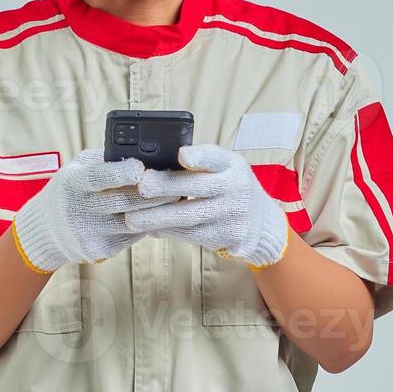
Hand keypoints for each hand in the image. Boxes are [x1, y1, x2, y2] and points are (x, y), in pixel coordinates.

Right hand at [11, 148, 181, 272]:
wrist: (47, 229)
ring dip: (158, 210)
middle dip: (153, 192)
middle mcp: (78, 210)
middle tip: (178, 182)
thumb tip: (142, 152)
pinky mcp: (101, 250)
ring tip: (178, 197)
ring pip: (133, 221)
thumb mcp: (76, 168)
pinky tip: (163, 214)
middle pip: (122, 202)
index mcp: (72, 184)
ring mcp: (90, 234)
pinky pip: (133, 236)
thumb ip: (104, 160)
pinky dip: (151, 224)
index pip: (97, 178)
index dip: (120, 173)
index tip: (142, 167)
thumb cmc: (70, 189)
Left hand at [124, 143, 288, 269]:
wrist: (261, 223)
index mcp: (233, 166)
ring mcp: (232, 216)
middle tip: (140, 188)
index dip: (199, 156)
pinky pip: (191, 236)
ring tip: (131, 219)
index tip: (182, 154)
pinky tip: (149, 229)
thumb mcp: (226, 168)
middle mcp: (236, 189)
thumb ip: (200, 163)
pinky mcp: (226, 237)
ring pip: (189, 218)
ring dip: (158, 218)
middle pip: (198, 188)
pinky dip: (168, 232)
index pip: (216, 157)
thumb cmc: (231, 187)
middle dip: (166, 188)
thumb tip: (156, 164)